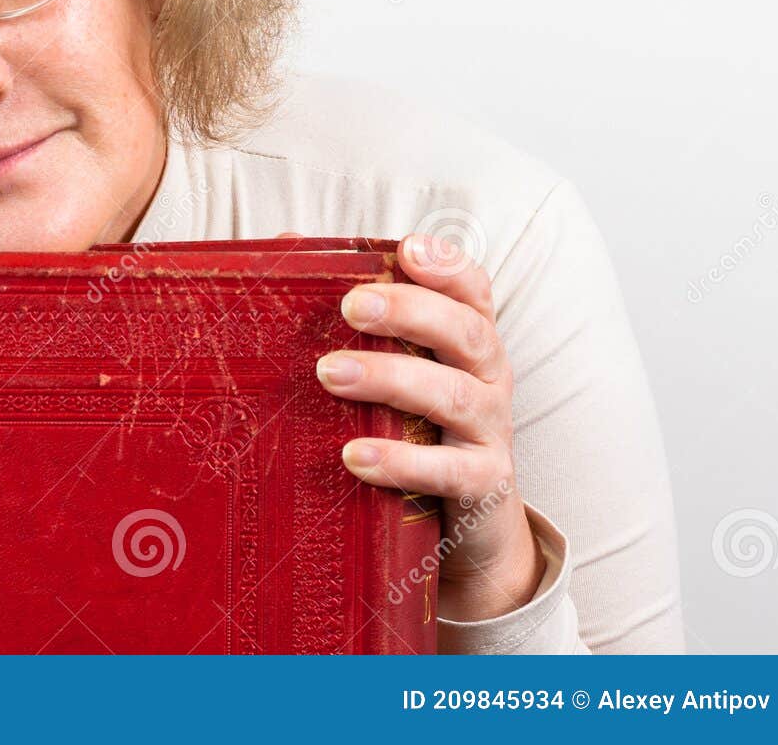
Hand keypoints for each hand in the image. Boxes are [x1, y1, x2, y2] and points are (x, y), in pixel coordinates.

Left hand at [315, 232, 544, 621]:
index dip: (448, 266)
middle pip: (465, 333)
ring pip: (454, 396)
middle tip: (349, 307)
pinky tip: (354, 455)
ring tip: (330, 373)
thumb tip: (286, 250)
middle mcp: (490, 379)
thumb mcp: (400, 372)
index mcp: (469, 342)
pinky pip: (448, 471)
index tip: (408, 249)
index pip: (473, 292)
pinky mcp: (483, 486)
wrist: (474, 528)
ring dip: (390, 379)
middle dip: (409, 312)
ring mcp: (491, 432)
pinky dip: (401, 462)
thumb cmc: (420, 429)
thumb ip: (358, 321)